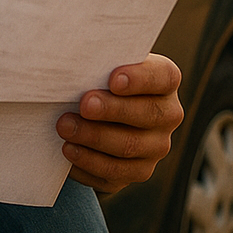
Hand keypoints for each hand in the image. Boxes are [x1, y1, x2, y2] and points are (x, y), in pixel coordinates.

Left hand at [56, 54, 182, 193]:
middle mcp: (167, 115)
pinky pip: (115, 172)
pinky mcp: (137, 171)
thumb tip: (71, 59)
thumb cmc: (97, 80)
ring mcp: (155, 147)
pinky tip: (68, 150)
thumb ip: (97, 62)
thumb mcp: (101, 66)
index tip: (113, 79)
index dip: (141, 79)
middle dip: (112, 110)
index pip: (164, 77)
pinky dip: (88, 162)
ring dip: (94, 137)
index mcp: (164, 81)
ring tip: (64, 126)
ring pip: (129, 147)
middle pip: (148, 114)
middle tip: (83, 105)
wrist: (91, 113)